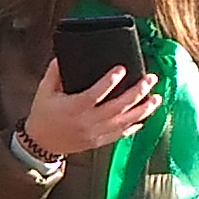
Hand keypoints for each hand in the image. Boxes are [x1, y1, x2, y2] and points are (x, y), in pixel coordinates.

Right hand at [22, 58, 159, 158]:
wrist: (41, 143)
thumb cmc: (43, 115)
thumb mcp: (45, 91)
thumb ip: (55, 72)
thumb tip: (64, 55)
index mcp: (74, 107)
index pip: (96, 93)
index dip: (110, 81)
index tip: (122, 69)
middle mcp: (88, 121)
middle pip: (118, 107)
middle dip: (137, 92)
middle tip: (150, 79)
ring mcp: (96, 133)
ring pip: (125, 121)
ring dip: (143, 109)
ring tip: (156, 98)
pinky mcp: (99, 141)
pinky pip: (121, 134)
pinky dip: (134, 126)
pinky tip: (145, 118)